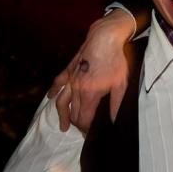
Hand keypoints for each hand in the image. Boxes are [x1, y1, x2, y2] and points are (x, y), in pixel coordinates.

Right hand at [48, 9, 135, 131]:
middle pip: (73, 112)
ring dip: (62, 114)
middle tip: (81, 131)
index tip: (89, 133)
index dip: (85, 128)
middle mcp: (77, 89)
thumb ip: (116, 104)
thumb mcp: (121, 84)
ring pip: (62, 101)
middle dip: (76, 124)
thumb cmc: (116, 61)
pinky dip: (53, 91)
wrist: (104, 38)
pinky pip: (58, 82)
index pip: (83, 118)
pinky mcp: (69, 69)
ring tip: (63, 125)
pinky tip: (51, 97)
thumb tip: (113, 120)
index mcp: (90, 95)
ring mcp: (71, 79)